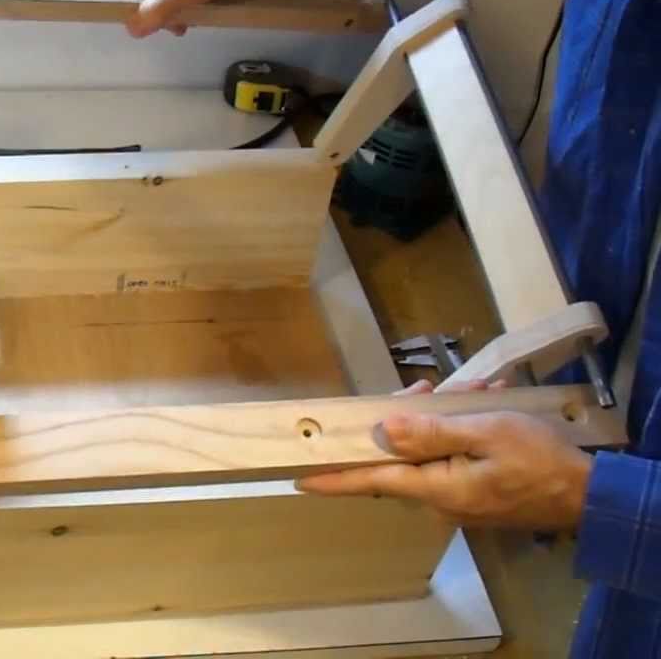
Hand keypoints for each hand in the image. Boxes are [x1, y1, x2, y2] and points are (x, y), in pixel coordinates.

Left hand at [296, 379, 592, 529]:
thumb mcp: (485, 433)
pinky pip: (450, 458)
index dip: (333, 478)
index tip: (298, 477)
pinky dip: (460, 431)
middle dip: (405, 418)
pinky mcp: (473, 493)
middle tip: (425, 388)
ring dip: (440, 419)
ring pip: (427, 451)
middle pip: (400, 457)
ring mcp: (456, 499)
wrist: (588, 494)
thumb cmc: (537, 460)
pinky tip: (480, 404)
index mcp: (434, 487)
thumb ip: (431, 433)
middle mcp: (438, 499)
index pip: (371, 481)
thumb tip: (383, 430)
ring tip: (469, 391)